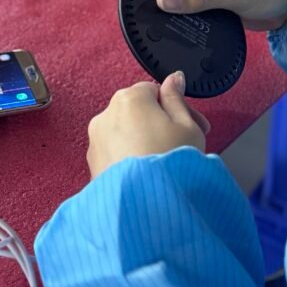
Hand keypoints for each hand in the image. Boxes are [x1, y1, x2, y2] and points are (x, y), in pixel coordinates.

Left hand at [87, 73, 208, 178]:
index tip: (194, 123)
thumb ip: (177, 98)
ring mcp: (97, 141)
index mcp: (129, 99)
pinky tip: (150, 173)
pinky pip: (116, 153)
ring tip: (166, 162)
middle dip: (161, 123)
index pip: (154, 90)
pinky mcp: (93, 165)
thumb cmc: (168, 165)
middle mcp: (106, 115)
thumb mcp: (187, 126)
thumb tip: (174, 79)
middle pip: (139, 111)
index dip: (177, 107)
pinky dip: (131, 158)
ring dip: (145, 140)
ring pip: (126, 132)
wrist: (147, 207)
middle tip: (185, 143)